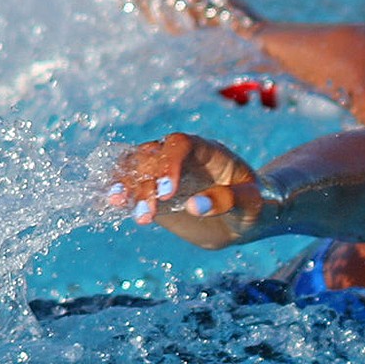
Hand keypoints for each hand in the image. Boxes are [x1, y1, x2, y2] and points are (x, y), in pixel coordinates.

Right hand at [108, 132, 265, 248]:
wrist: (244, 219)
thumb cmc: (255, 204)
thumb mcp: (251, 202)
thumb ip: (228, 200)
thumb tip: (195, 206)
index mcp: (207, 151)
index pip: (180, 144)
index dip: (169, 164)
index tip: (167, 193)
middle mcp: (181, 158)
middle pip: (152, 156)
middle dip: (145, 182)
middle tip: (147, 213)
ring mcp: (164, 174)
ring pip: (135, 168)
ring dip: (126, 185)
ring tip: (120, 204)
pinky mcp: (154, 193)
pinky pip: (131, 186)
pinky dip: (118, 192)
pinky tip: (109, 204)